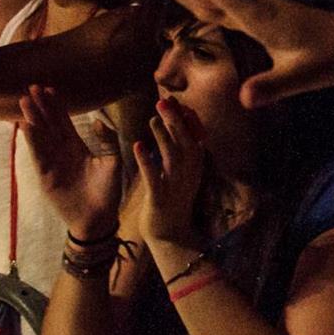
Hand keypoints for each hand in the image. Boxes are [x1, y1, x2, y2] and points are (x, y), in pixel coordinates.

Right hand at [18, 85, 122, 239]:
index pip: (64, 122)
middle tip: (32, 88)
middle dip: (41, 107)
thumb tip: (99, 120)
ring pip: (41, 136)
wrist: (99, 218)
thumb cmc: (108, 192)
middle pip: (49, 125)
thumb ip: (107, 140)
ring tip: (24, 101)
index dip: (56, 106)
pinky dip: (32, 140)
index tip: (49, 89)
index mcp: (76, 148)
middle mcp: (62, 153)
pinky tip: (26, 125)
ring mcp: (52, 164)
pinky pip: (39, 155)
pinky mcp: (46, 176)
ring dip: (32, 119)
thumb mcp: (113, 161)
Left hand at [135, 98, 206, 247]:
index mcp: (195, 164)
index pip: (194, 135)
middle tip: (163, 101)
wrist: (171, 234)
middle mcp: (189, 173)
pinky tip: (138, 146)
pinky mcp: (160, 199)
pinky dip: (146, 161)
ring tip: (152, 119)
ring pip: (171, 156)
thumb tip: (172, 122)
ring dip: (162, 137)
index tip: (176, 100)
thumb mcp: (182, 171)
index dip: (185, 117)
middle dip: (175, 120)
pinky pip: (153, 178)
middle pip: (185, 141)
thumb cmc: (174, 198)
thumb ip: (179, 148)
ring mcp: (176, 186)